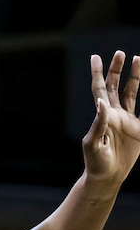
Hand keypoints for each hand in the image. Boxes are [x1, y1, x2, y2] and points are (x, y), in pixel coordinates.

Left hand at [82, 52, 139, 192]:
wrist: (108, 176)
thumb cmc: (95, 161)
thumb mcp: (93, 143)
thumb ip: (98, 122)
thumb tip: (101, 101)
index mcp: (102, 114)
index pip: (99, 88)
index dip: (97, 72)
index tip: (95, 56)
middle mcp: (114, 113)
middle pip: (116, 85)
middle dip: (117, 69)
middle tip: (121, 53)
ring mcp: (127, 120)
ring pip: (132, 93)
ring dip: (135, 77)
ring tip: (139, 60)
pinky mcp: (138, 129)